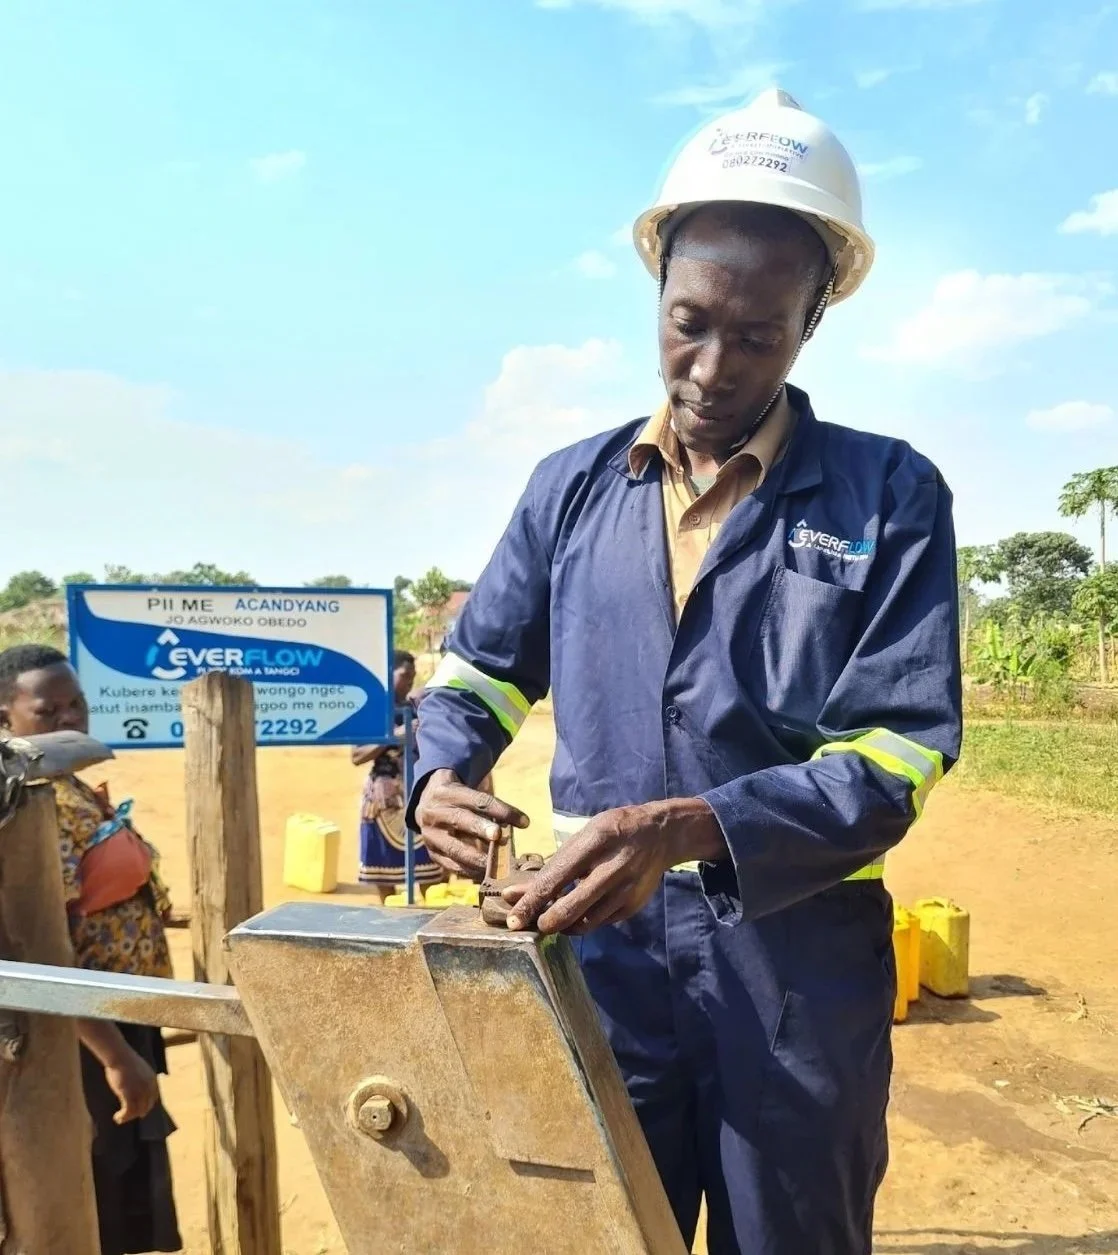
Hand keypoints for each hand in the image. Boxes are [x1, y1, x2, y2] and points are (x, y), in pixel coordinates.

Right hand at [104, 1047, 158, 1124]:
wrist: (120, 1056)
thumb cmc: (125, 1061)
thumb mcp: (139, 1070)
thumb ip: (142, 1080)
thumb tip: (137, 1088)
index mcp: (152, 1079)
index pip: (153, 1097)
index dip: (146, 1106)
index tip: (139, 1111)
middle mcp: (149, 1087)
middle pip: (146, 1106)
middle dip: (137, 1113)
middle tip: (127, 1117)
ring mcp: (139, 1091)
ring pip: (137, 1111)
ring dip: (128, 1117)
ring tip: (120, 1119)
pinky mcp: (129, 1094)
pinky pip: (128, 1111)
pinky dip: (123, 1116)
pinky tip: (117, 1117)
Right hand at [414, 769, 529, 877]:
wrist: (425, 805)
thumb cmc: (458, 799)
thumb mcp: (467, 792)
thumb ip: (488, 806)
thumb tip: (522, 824)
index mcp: (447, 792)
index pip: (478, 800)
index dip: (502, 810)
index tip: (524, 822)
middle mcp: (434, 812)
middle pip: (460, 819)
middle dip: (481, 828)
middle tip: (499, 836)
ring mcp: (430, 835)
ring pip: (454, 847)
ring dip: (477, 857)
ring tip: (498, 864)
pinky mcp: (431, 853)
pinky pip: (450, 864)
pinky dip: (469, 870)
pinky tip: (486, 874)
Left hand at [503, 798, 725, 934]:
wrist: (661, 835)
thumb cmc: (612, 831)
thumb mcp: (583, 837)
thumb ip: (552, 865)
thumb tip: (515, 893)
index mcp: (595, 842)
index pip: (556, 879)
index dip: (531, 902)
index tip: (512, 920)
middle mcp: (612, 868)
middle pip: (570, 908)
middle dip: (545, 923)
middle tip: (530, 926)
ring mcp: (625, 891)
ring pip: (584, 923)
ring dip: (562, 926)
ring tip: (550, 919)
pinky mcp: (632, 907)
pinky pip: (599, 923)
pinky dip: (583, 922)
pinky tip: (576, 912)